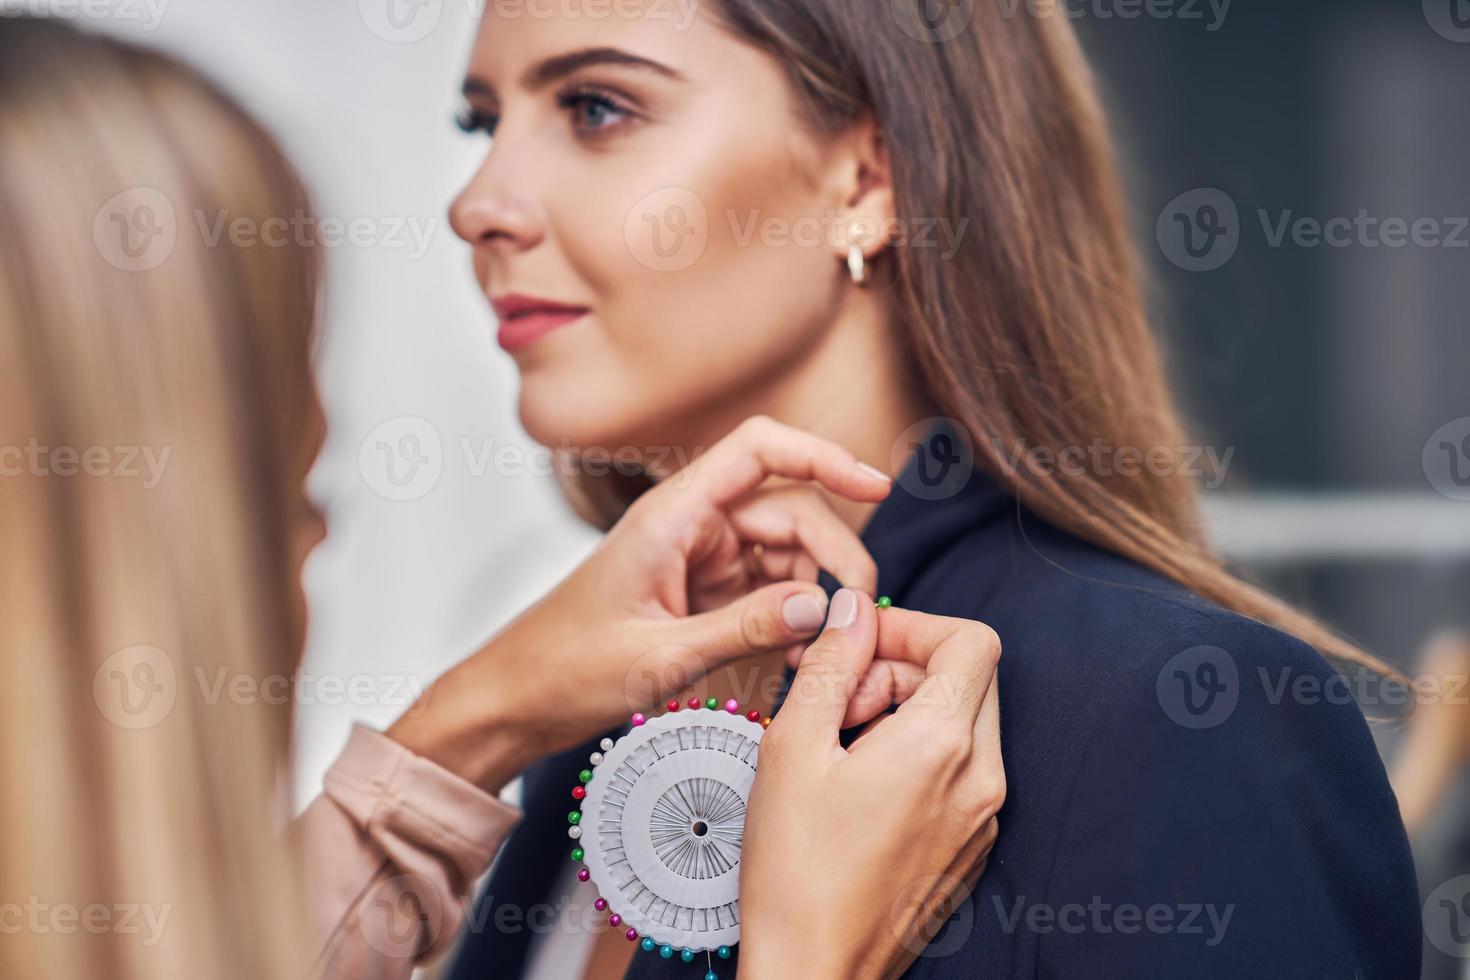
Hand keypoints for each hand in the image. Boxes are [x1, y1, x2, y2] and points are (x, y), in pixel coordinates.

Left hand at [387, 417, 892, 791]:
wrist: (514, 702)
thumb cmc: (562, 670)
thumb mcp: (660, 657)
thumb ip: (744, 629)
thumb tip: (823, 608)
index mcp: (670, 516)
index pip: (759, 450)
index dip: (822, 456)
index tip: (874, 485)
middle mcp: (689, 526)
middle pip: (789, 508)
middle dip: (833, 555)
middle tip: (857, 614)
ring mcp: (698, 559)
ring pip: (785, 552)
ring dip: (813, 592)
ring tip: (818, 649)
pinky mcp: (702, 593)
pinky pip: (766, 587)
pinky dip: (789, 614)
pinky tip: (793, 653)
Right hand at [738, 589, 1004, 979]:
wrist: (815, 971)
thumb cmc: (795, 868)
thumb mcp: (793, 746)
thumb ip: (832, 664)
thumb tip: (853, 608)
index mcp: (943, 744)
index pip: (973, 640)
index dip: (914, 626)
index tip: (859, 647)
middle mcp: (983, 777)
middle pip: (971, 676)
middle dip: (905, 667)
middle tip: (843, 701)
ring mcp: (984, 816)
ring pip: (967, 721)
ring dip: (910, 710)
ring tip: (844, 747)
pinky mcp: (972, 844)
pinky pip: (963, 769)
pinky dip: (920, 754)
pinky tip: (861, 786)